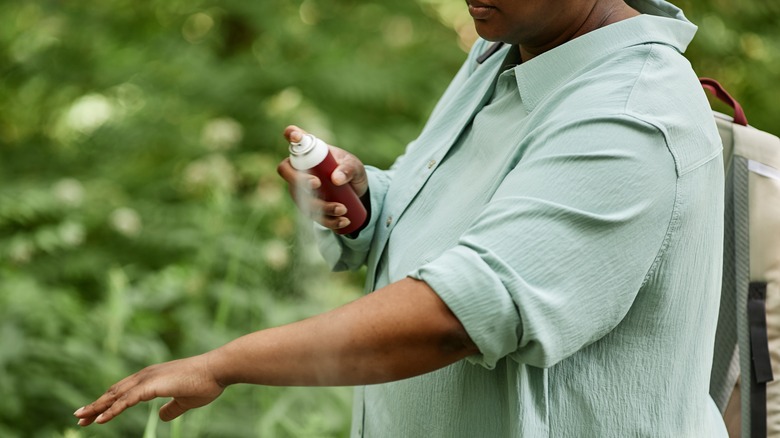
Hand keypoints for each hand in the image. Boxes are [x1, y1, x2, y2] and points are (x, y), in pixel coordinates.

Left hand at [74, 354, 223, 425]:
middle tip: (79, 416)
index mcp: (153, 378)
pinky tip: (100, 419)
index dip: (108, 402)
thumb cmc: (206, 383)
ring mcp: (148, 379)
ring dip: (97, 406)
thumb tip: (160, 416)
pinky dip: (112, 410)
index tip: (94, 413)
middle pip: (115, 391)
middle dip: (96, 404)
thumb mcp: (185, 400)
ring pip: (116, 395)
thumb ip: (171, 408)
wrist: (217, 370)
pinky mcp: (151, 386)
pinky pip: (126, 400)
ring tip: (81, 417)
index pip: (125, 391)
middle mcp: (146, 375)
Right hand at [277, 125, 367, 230]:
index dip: (292, 135)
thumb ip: (348, 168)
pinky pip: (312, 215)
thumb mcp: (355, 166)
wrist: (355, 192)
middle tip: (316, 184)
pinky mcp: (307, 206)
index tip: (295, 134)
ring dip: (320, 207)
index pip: (296, 138)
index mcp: (310, 151)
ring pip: (300, 198)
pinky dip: (328, 220)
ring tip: (343, 209)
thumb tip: (336, 179)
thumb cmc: (350, 170)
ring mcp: (300, 188)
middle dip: (298, 179)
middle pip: (286, 171)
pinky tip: (343, 221)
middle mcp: (300, 168)